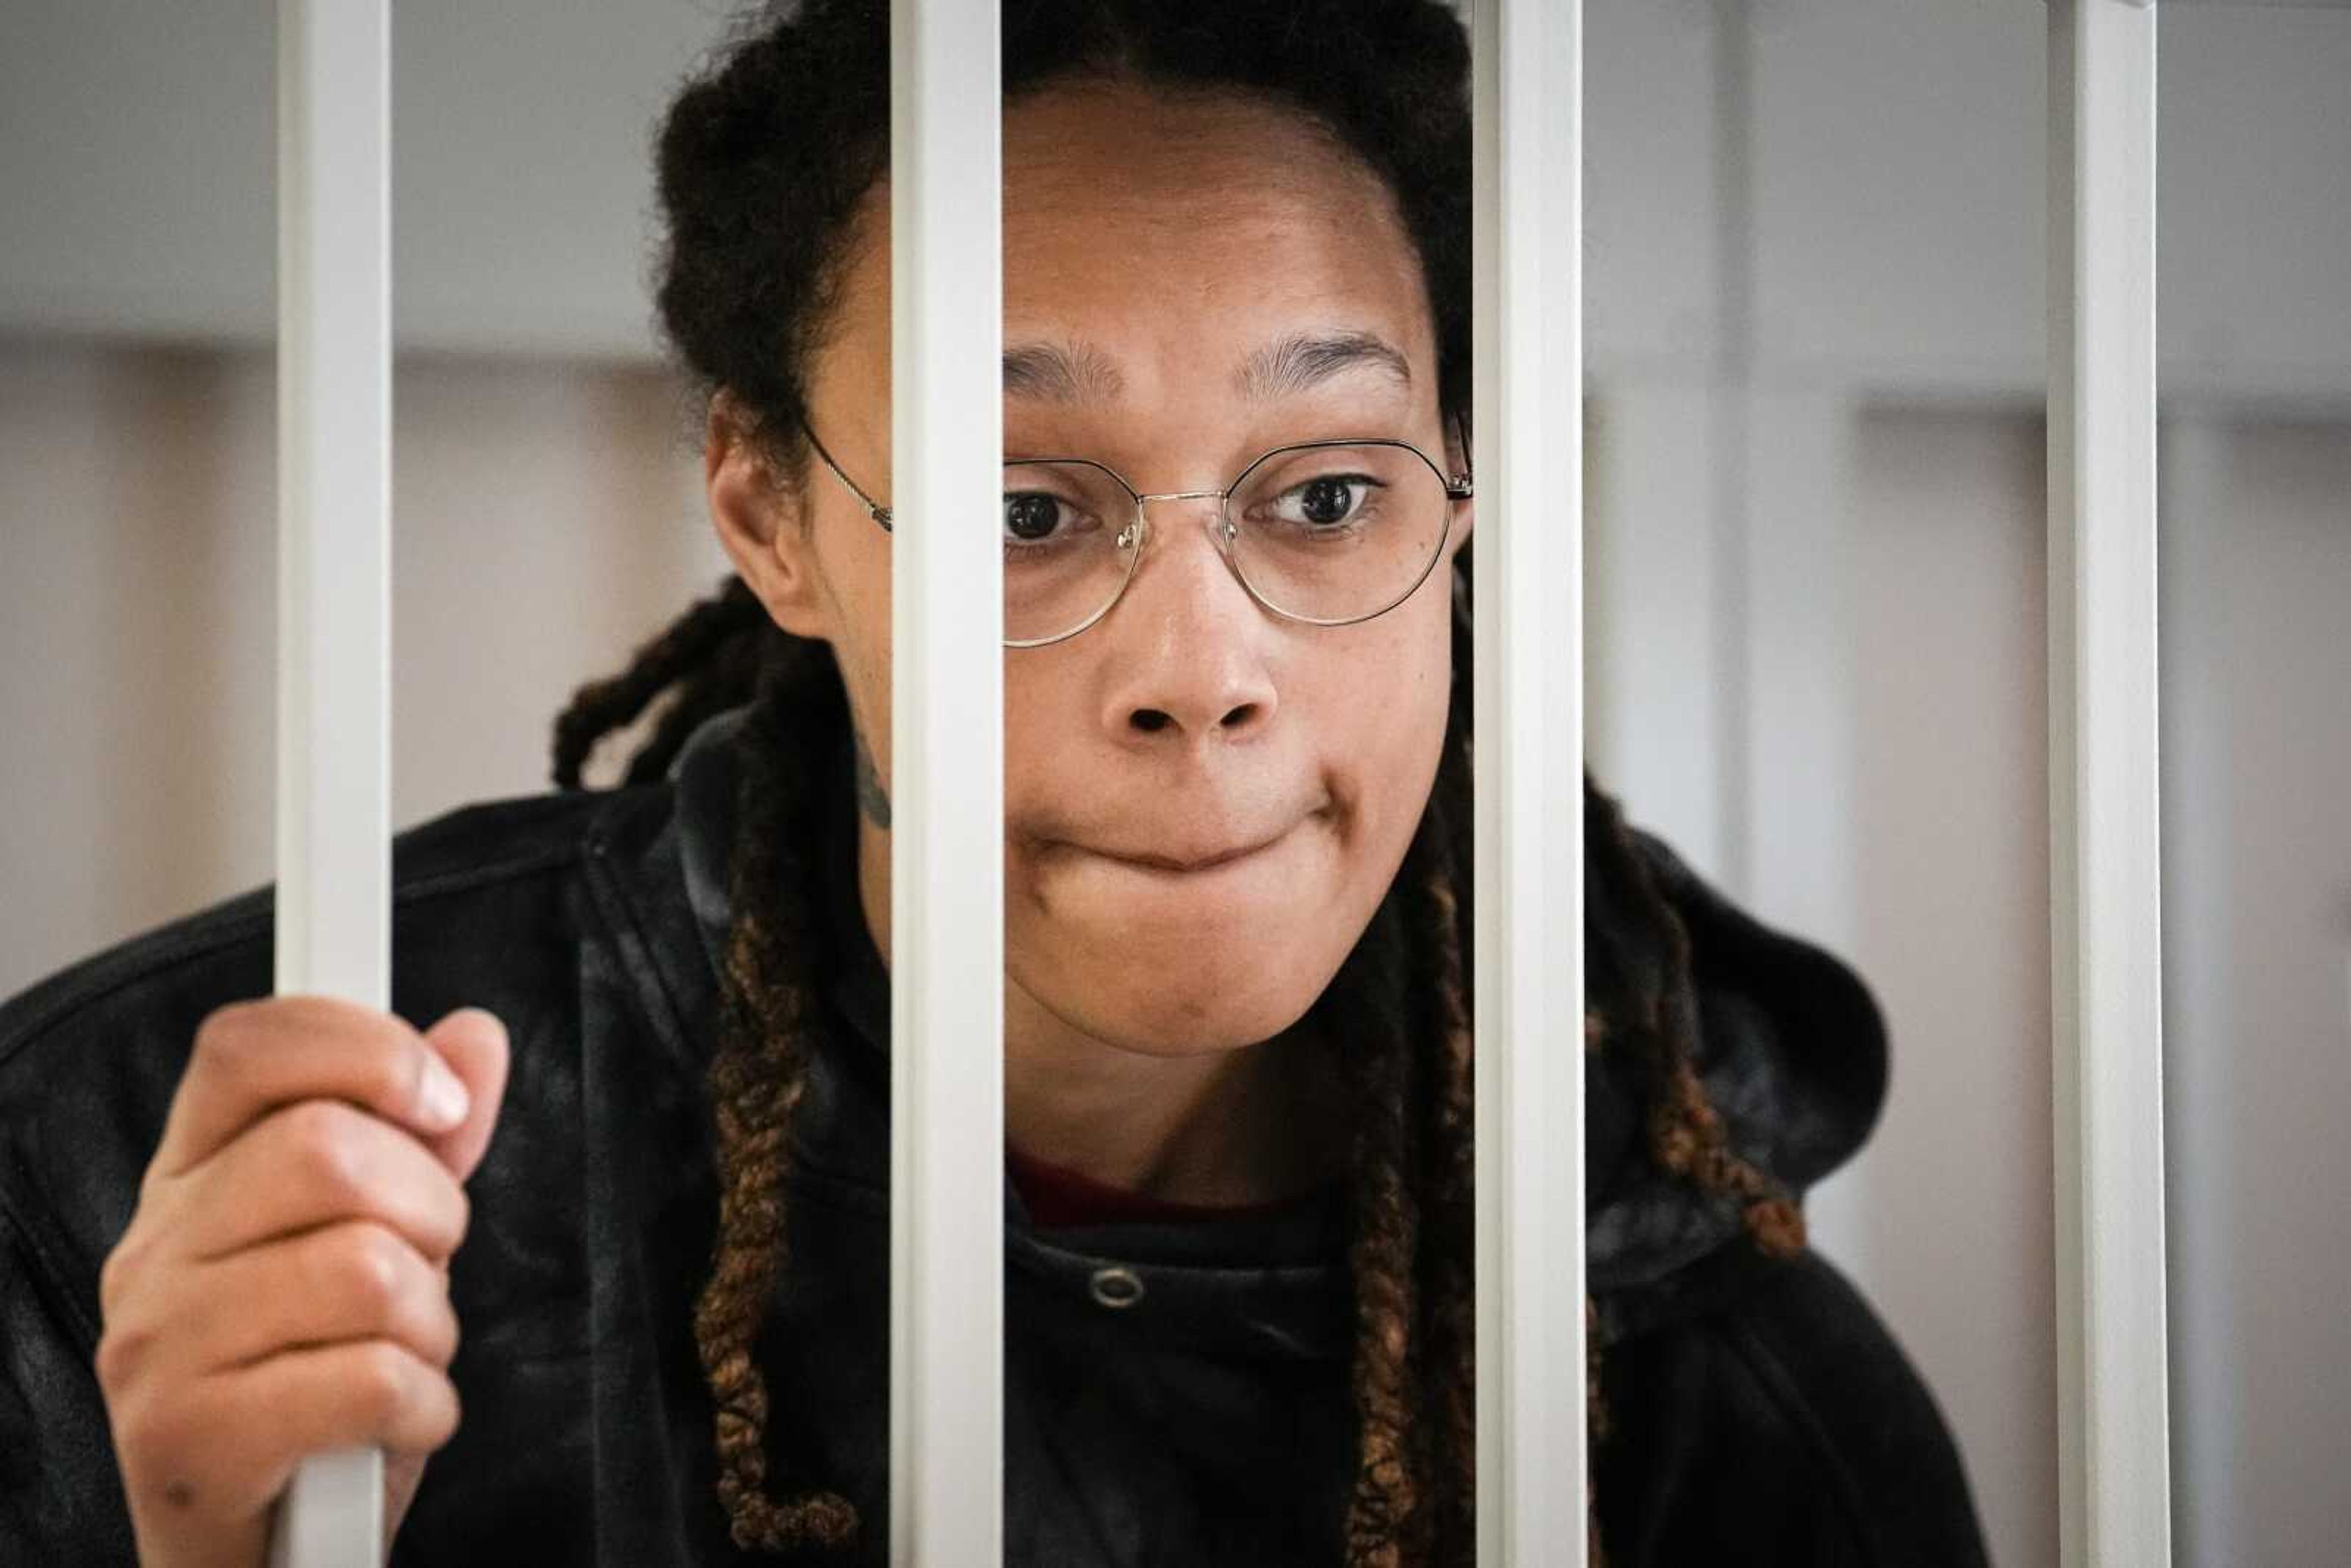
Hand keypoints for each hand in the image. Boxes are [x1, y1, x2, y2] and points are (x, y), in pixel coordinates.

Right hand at [94, 999, 509, 1567]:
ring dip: (429, 1323)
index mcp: (190, 1179)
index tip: (440, 1105)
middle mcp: (154, 1251)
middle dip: (430, 1209)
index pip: (248, 1047)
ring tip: (400, 1355)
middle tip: (426, 1268)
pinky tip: (393, 1422)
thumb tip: (471, 1036)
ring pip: (365, 1270)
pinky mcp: (189, 1441)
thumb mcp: (375, 1241)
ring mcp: (160, 1348)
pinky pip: (371, 1379)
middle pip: (328, 1151)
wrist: (267, 1544)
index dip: (365, 1050)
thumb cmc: (316, 1378)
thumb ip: (421, 1139)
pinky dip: (422, 1406)